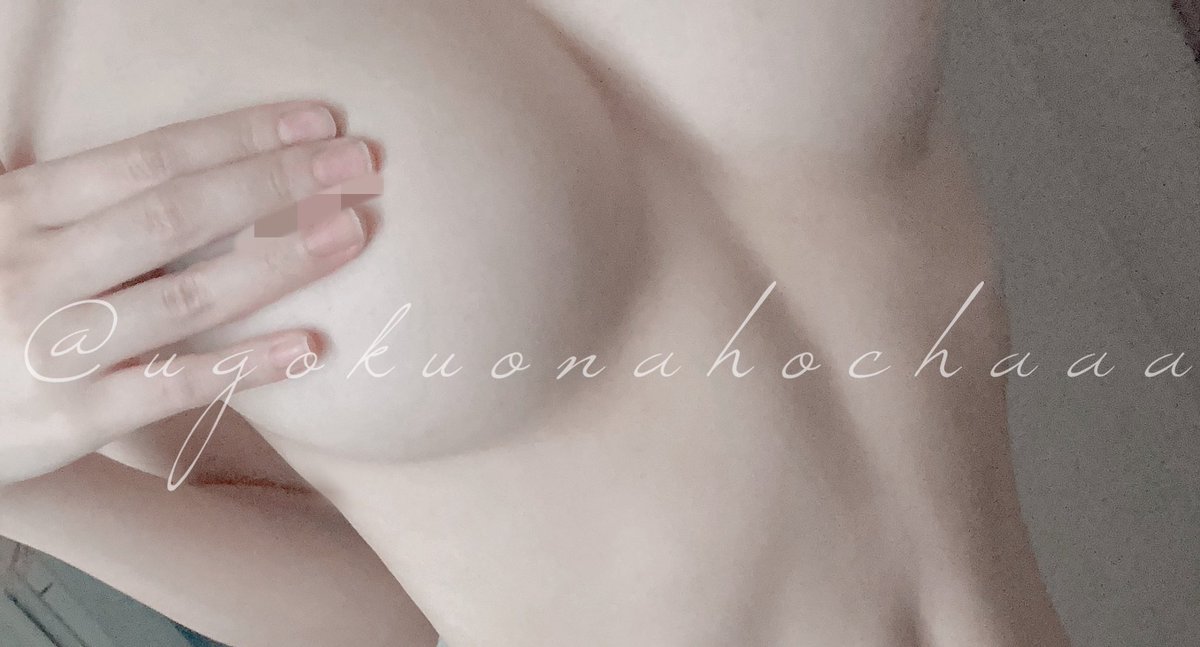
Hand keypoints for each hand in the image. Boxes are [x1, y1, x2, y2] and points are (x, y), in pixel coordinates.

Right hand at [0, 101, 376, 485]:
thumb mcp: (4, 230)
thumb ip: (73, 199)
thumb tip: (188, 157)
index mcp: (21, 209)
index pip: (149, 158)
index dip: (239, 136)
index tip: (316, 124)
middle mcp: (37, 269)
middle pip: (178, 214)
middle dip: (276, 184)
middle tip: (360, 166)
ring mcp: (54, 346)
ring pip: (187, 296)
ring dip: (279, 262)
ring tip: (352, 234)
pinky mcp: (71, 418)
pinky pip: (172, 387)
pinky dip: (244, 366)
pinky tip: (308, 347)